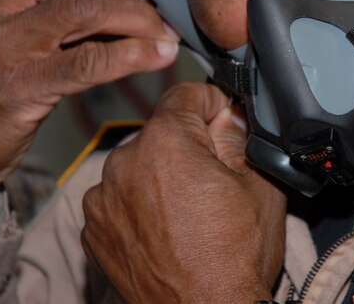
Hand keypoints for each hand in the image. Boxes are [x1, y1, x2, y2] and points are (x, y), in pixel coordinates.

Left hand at [81, 82, 286, 303]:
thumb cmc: (234, 260)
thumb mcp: (259, 183)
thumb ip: (240, 134)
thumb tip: (226, 115)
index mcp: (166, 142)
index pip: (186, 93)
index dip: (212, 103)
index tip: (223, 120)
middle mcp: (124, 163)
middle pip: (160, 132)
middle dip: (187, 144)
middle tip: (214, 177)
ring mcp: (103, 199)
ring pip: (139, 166)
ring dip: (160, 175)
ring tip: (189, 211)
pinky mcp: (94, 230)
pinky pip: (119, 200)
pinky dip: (139, 206)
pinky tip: (167, 229)